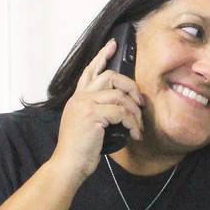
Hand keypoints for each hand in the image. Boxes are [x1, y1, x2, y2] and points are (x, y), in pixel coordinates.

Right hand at [49, 38, 144, 180]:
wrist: (69, 164)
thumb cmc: (79, 149)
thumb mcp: (86, 125)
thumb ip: (97, 111)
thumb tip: (120, 107)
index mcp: (77, 98)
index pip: (89, 71)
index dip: (102, 56)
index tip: (112, 45)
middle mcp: (80, 98)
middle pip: (110, 76)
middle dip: (130, 86)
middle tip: (140, 101)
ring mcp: (85, 105)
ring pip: (120, 96)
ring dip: (135, 112)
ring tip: (138, 126)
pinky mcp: (93, 115)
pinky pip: (122, 112)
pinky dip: (133, 123)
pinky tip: (135, 134)